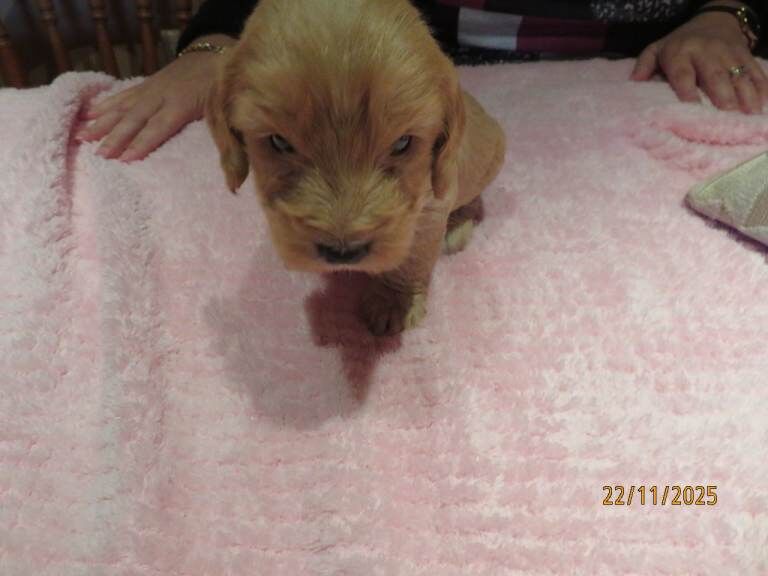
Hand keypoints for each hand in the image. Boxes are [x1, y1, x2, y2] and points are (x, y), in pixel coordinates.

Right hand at [76, 35, 234, 160]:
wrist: (213, 55)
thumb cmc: (220, 88)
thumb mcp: (222, 108)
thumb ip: (215, 129)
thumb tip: (217, 156)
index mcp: (182, 104)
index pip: (159, 127)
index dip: (142, 143)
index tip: (126, 159)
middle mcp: (161, 95)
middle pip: (135, 118)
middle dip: (116, 136)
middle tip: (99, 154)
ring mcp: (151, 88)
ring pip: (123, 106)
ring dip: (102, 121)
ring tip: (82, 135)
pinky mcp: (146, 84)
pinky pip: (123, 95)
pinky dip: (106, 103)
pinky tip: (90, 112)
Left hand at [631, 7, 767, 113]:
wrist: (713, 21)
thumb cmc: (679, 44)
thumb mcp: (657, 49)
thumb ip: (644, 66)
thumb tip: (633, 83)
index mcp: (681, 53)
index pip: (683, 74)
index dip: (688, 90)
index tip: (692, 108)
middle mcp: (707, 52)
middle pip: (716, 76)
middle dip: (723, 95)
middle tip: (727, 115)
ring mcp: (729, 54)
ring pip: (739, 75)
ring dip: (745, 95)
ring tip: (748, 115)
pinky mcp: (746, 56)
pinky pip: (756, 72)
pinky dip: (761, 88)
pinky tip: (762, 106)